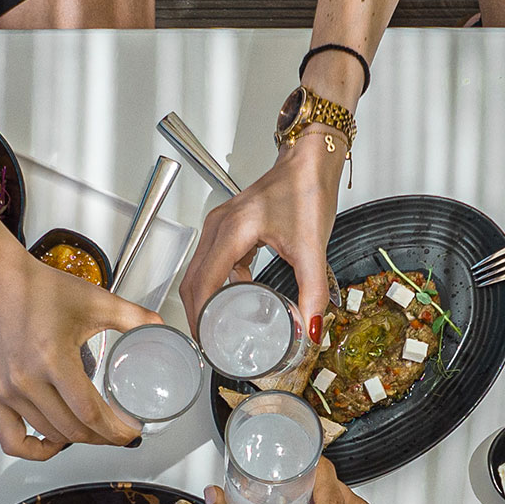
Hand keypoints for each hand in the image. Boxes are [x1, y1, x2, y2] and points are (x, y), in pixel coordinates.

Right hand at [0, 254, 160, 458]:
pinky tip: (53, 443)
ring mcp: (6, 391)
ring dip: (76, 440)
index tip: (130, 433)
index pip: (90, 413)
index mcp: (52, 358)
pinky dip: (34, 450)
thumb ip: (133, 317)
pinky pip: (12, 440)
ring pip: (49, 435)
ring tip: (93, 431)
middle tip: (117, 432)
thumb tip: (160, 328)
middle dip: (102, 438)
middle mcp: (26, 379)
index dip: (115, 431)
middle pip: (72, 430)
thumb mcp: (95, 301)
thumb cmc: (39, 289)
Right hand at [179, 135, 344, 344]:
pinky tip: (236, 295)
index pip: (204, 283)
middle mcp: (219, 227)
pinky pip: (211, 261)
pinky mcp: (227, 227)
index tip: (208, 342)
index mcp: (232, 231)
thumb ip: (313, 291)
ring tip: (216, 326)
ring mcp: (220, 226)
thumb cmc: (306, 189)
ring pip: (197, 271)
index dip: (202, 317)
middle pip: (191, 280)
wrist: (309, 160)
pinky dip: (217, 283)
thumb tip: (310, 326)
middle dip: (196, 315)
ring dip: (203, 300)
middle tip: (209, 343)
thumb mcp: (313, 247)